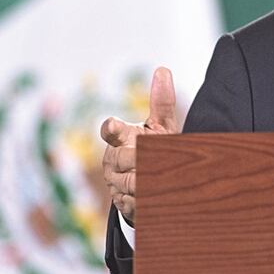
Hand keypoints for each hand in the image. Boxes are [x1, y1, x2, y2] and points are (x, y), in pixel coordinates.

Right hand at [100, 67, 179, 223]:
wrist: (151, 181)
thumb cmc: (155, 146)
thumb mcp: (161, 126)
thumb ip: (162, 102)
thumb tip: (163, 70)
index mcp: (121, 137)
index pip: (110, 130)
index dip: (111, 128)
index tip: (113, 125)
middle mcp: (113, 159)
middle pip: (125, 159)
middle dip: (142, 160)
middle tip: (155, 159)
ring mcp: (115, 182)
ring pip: (130, 183)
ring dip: (148, 181)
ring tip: (161, 177)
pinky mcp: (121, 203)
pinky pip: (134, 202)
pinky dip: (147, 199)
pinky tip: (156, 195)